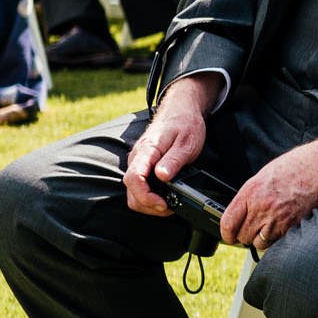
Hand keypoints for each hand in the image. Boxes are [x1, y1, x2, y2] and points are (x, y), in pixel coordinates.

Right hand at [123, 76, 213, 215]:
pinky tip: (164, 197)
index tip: (163, 204)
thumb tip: (162, 177)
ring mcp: (138, 162)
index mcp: (147, 150)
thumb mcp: (187, 142)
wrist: (180, 110)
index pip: (134, 178)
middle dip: (148, 205)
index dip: (146, 196)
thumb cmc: (185, 123)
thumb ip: (174, 160)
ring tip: (169, 205)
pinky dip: (149, 197)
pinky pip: (139, 186)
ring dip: (148, 203)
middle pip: (131, 190)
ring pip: (133, 192)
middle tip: (170, 207)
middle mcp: (137, 157)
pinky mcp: (142, 166)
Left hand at [221, 131, 317, 252]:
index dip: (226, 234)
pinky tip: (284, 225)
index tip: (229, 236)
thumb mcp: (263, 176)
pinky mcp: (294, 226)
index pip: (228, 223)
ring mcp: (279, 218)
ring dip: (262, 239)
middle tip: (254, 228)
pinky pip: (278, 242)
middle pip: (243, 237)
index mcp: (251, 192)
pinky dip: (278, 239)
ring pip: (260, 243)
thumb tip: (240, 215)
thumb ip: (249, 197)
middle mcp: (262, 207)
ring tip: (270, 226)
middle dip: (247, 235)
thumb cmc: (295, 167)